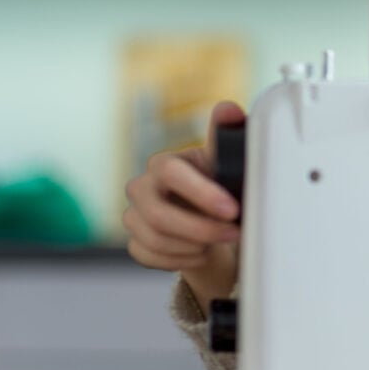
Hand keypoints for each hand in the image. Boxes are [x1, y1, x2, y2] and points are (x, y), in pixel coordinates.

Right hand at [123, 101, 245, 309]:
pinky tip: (202, 253)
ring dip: (194, 246)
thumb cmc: (220, 184)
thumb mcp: (227, 161)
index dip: (201, 193)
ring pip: (155, 239)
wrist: (212, 220)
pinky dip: (182, 260)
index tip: (232, 209)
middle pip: (158, 215)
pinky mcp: (135, 243)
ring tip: (220, 241)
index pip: (171, 174)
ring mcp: (134, 217)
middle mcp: (142, 188)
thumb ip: (227, 134)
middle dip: (201, 229)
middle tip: (234, 233)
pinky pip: (150, 257)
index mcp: (164, 164)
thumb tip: (229, 109)